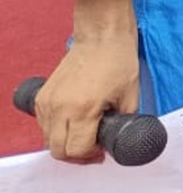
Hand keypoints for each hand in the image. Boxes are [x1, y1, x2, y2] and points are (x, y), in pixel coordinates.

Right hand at [35, 0, 139, 162]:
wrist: (102, 36)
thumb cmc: (119, 62)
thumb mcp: (130, 96)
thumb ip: (123, 121)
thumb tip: (117, 139)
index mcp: (83, 109)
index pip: (76, 150)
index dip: (90, 156)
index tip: (102, 151)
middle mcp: (59, 108)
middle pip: (58, 150)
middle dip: (76, 154)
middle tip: (93, 149)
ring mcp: (47, 102)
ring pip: (48, 139)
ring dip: (65, 143)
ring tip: (84, 136)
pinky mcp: (42, 96)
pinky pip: (43, 124)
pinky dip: (55, 130)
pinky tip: (72, 124)